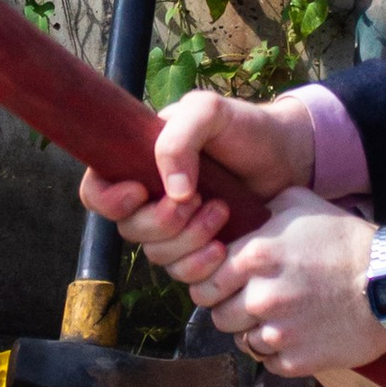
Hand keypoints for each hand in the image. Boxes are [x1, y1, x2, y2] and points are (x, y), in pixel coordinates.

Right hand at [77, 87, 314, 280]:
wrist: (289, 157)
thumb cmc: (245, 127)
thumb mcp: (209, 112)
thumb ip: (178, 140)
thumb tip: (169, 192)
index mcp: (138, 161)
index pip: (96, 191)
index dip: (108, 200)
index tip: (140, 192)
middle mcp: (150, 196)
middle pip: (128, 229)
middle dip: (162, 221)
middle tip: (198, 200)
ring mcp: (175, 227)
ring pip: (156, 254)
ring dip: (188, 240)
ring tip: (222, 213)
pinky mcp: (200, 250)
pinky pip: (182, 274)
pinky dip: (201, 264)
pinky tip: (224, 247)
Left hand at [190, 186, 385, 377]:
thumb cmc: (348, 239)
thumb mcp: (302, 204)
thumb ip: (263, 208)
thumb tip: (241, 212)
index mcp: (255, 257)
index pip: (204, 283)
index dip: (214, 285)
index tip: (227, 285)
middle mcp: (261, 296)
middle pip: (218, 316)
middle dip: (232, 310)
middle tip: (253, 304)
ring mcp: (279, 332)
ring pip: (242, 342)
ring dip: (254, 333)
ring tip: (279, 320)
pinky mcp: (297, 360)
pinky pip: (268, 363)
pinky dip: (278, 354)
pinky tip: (297, 336)